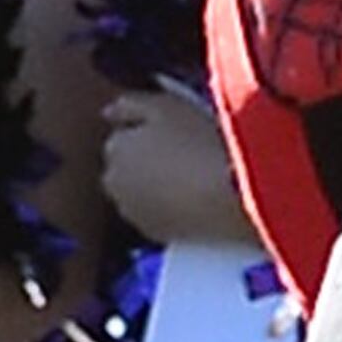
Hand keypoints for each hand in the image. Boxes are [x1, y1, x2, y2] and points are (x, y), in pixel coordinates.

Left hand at [102, 84, 247, 250]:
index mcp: (115, 148)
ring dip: (154, 187)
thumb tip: (107, 113)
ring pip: (141, 194)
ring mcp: (135, 214)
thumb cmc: (199, 142)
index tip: (171, 133)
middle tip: (181, 155)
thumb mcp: (165, 106)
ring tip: (189, 179)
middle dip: (144, 162)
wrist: (234, 197)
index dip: (146, 133)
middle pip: (126, 168)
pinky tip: (193, 201)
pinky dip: (167, 208)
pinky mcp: (158, 236)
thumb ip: (129, 105)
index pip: (122, 137)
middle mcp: (115, 183)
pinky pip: (157, 215)